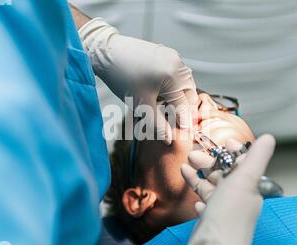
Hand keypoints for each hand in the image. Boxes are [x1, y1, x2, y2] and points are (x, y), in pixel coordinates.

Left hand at [78, 18, 197, 144]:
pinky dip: (172, 86)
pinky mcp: (167, 54)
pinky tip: (159, 93)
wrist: (106, 53)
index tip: (182, 134)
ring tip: (162, 107)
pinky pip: (177, 74)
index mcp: (174, 76)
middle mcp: (178, 64)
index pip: (184, 105)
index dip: (183, 122)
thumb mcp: (141, 105)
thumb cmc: (122, 78)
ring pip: (184, 84)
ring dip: (177, 97)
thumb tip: (169, 139)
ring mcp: (173, 57)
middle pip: (189, 94)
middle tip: (171, 121)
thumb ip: (157, 125)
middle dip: (181, 108)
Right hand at [181, 135, 275, 244]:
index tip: (223, 142)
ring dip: (199, 174)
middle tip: (194, 154)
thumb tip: (269, 139)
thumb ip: (256, 158)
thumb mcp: (245, 179)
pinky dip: (196, 190)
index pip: (243, 163)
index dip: (232, 151)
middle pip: (224, 173)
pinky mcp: (210, 219)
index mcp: (249, 186)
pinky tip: (192, 188)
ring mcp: (224, 209)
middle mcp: (238, 197)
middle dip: (209, 161)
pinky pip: (204, 201)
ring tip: (186, 166)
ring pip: (212, 186)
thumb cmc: (229, 217)